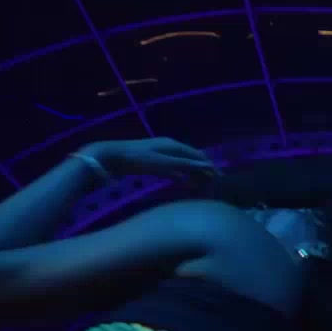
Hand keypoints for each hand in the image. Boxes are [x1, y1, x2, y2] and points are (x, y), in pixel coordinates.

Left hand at [79, 137, 218, 177]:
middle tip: (214, 184)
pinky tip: (184, 182)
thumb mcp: (162, 162)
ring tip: (203, 185)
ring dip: (194, 173)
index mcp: (174, 145)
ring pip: (183, 163)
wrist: (111, 157)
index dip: (210, 166)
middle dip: (204, 170)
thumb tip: (207, 165)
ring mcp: (161, 154)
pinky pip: (174, 168)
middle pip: (192, 158)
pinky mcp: (153, 161)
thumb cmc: (137, 159)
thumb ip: (184, 164)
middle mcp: (170, 147)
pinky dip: (182, 175)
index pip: (198, 155)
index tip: (220, 178)